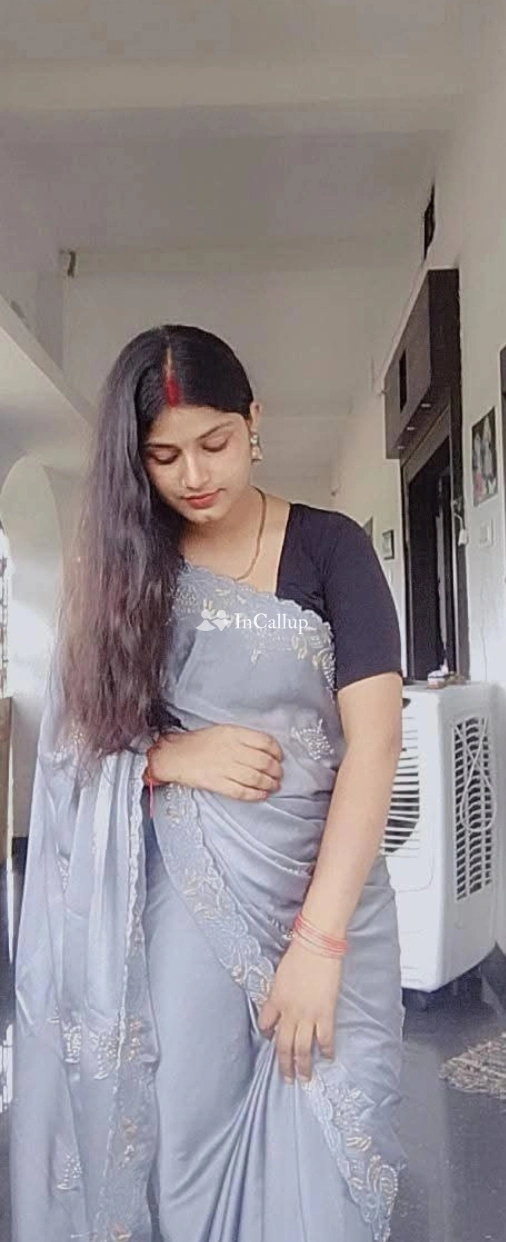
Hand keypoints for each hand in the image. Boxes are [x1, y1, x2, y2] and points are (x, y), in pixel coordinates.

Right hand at [145, 724, 282, 800]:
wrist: (175, 755)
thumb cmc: (200, 743)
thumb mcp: (224, 731)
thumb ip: (244, 738)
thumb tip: (266, 749)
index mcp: (234, 734)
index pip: (265, 742)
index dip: (276, 751)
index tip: (279, 757)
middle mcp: (232, 750)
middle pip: (264, 762)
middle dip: (276, 771)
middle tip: (278, 774)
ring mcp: (225, 768)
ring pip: (256, 778)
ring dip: (269, 784)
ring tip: (274, 786)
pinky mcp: (218, 783)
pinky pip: (242, 791)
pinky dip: (256, 795)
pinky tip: (262, 795)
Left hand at [257, 940, 342, 1082]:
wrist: (316, 947)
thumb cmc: (299, 955)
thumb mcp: (280, 975)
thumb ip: (279, 992)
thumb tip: (280, 1001)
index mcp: (275, 1000)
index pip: (265, 1023)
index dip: (267, 1033)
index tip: (270, 1038)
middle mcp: (289, 1012)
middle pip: (283, 1044)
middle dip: (284, 1063)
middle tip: (287, 1078)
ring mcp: (307, 1015)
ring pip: (302, 1048)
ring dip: (302, 1065)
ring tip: (304, 1078)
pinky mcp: (325, 1013)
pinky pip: (324, 1038)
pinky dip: (326, 1050)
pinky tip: (328, 1057)